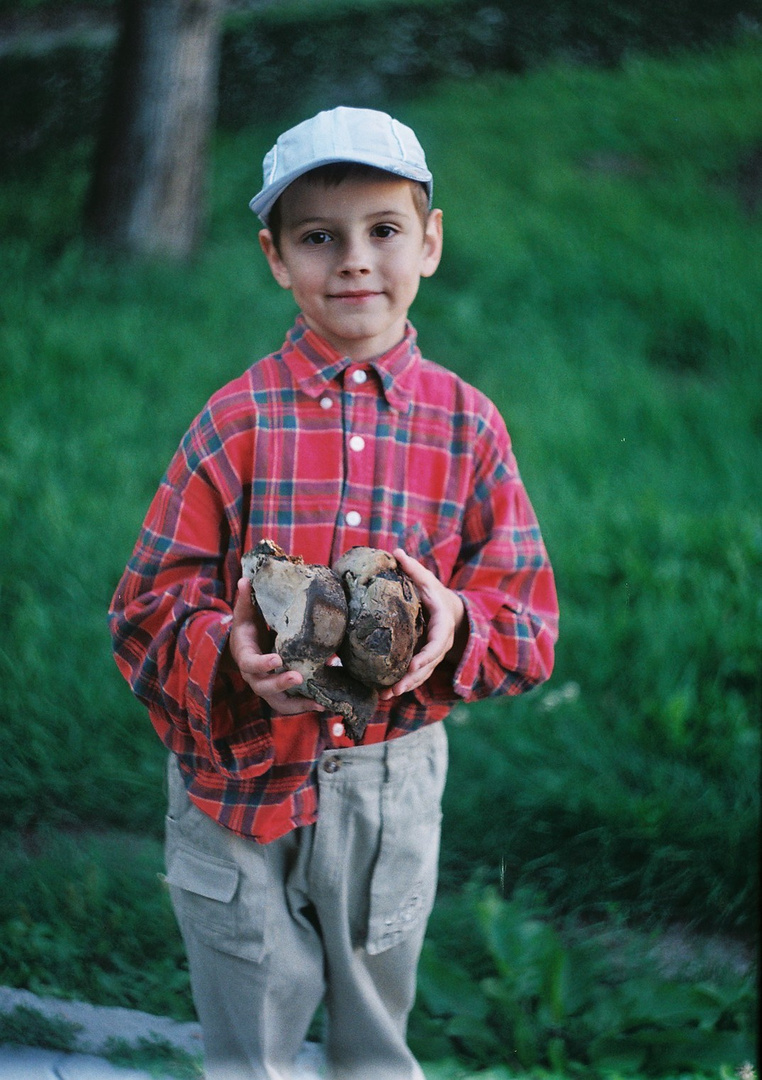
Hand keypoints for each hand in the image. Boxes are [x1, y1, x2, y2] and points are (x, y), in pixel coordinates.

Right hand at [227, 577, 323, 713]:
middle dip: (281, 683)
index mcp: (245, 656)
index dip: (262, 663)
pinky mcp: (279, 694)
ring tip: (319, 702)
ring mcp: (266, 688)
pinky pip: (290, 705)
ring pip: (279, 702)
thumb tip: (247, 578)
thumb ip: (246, 599)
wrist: (245, 649)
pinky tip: (325, 704)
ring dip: (298, 704)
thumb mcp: (245, 614)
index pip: (250, 663)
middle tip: (298, 676)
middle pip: (264, 687)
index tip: (277, 659)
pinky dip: (306, 706)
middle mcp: (254, 677)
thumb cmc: (247, 629)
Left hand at [379, 548, 466, 698]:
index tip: (412, 666)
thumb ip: (413, 569)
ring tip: (387, 696)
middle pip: (428, 665)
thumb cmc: (435, 593)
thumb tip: (397, 551)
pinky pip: (417, 675)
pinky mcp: (425, 661)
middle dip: (412, 679)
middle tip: (394, 689)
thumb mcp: (427, 580)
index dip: (426, 656)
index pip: (436, 643)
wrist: (451, 610)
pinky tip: (385, 694)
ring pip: (422, 674)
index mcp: (441, 625)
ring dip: (406, 686)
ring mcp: (434, 655)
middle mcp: (440, 643)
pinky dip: (404, 685)